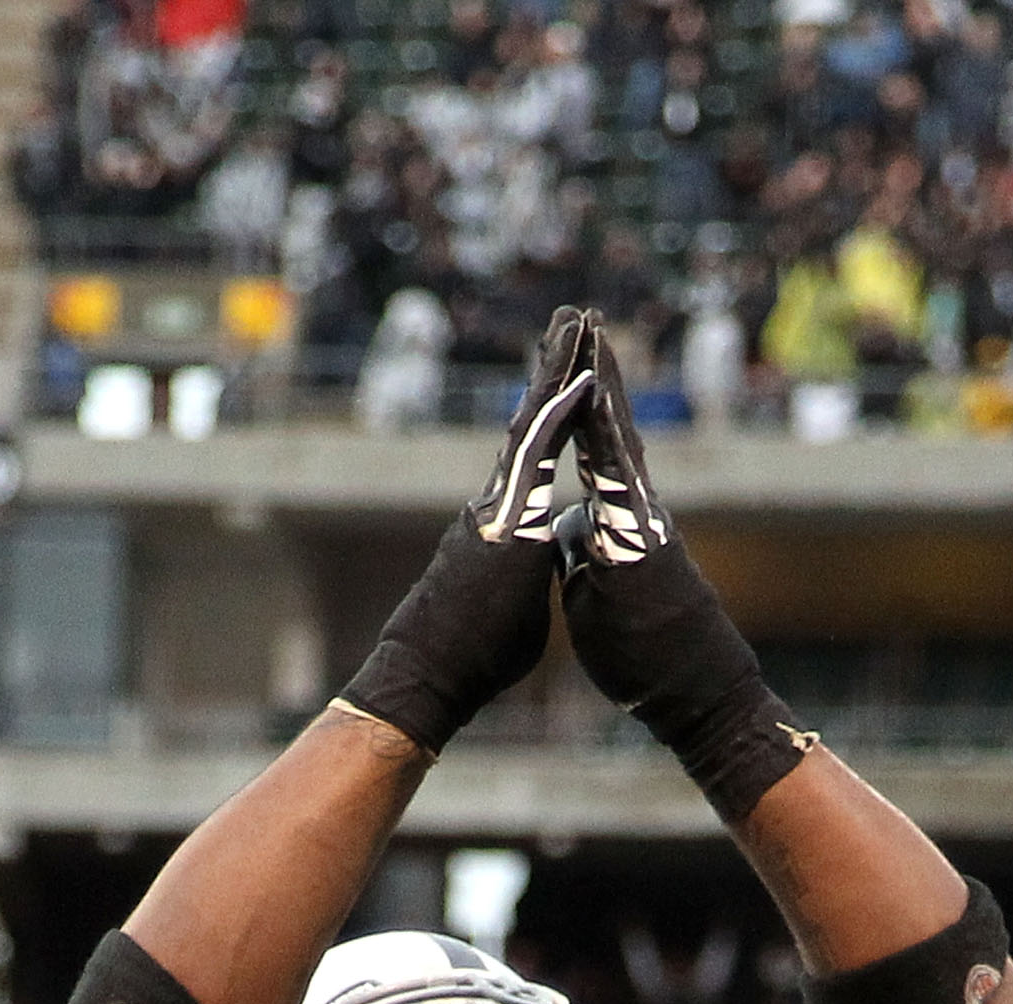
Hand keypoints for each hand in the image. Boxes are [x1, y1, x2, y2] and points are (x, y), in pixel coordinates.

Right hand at [338, 307, 592, 756]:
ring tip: (576, 324)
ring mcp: (497, 504)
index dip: (551, 413)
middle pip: (529, 422)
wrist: (431, 673)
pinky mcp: (507, 516)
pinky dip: (559, 414)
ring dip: (556, 371)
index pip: (532, 455)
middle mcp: (495, 502)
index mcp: (502, 523)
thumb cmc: (469, 657)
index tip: (568, 373)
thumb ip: (517, 573)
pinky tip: (581, 379)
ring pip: (532, 422)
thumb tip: (522, 572)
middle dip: (550, 370)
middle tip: (570, 320)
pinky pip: (538, 453)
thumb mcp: (507, 604)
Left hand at [553, 316, 812, 823]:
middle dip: (595, 369)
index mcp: (618, 523)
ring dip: (604, 380)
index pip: (594, 449)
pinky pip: (621, 471)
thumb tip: (568, 529)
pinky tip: (596, 392)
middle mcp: (635, 509)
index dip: (579, 403)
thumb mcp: (597, 594)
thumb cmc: (647, 656)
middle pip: (610, 425)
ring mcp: (643, 518)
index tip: (564, 356)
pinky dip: (608, 428)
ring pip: (619, 435)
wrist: (696, 694)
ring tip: (590, 328)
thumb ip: (585, 552)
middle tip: (579, 313)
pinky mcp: (644, 536)